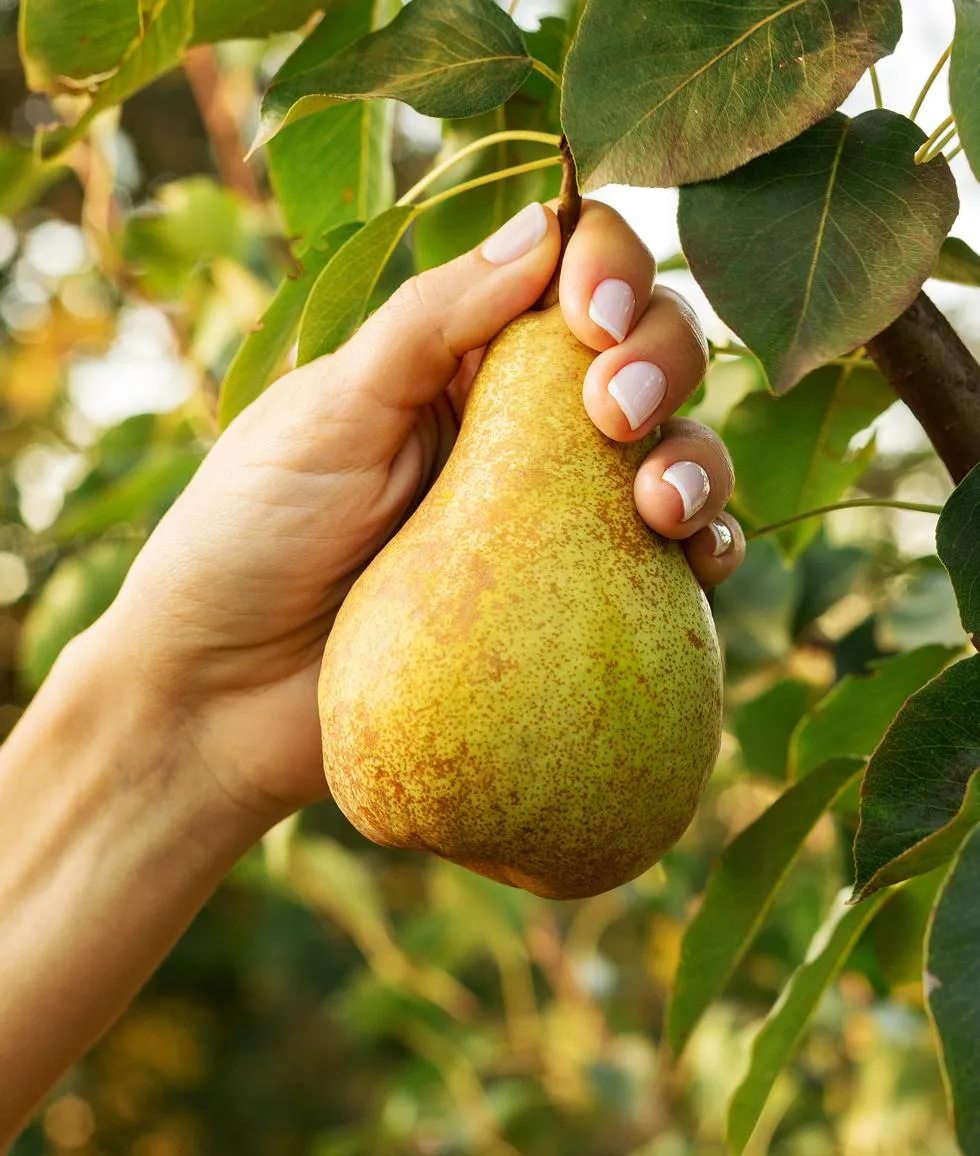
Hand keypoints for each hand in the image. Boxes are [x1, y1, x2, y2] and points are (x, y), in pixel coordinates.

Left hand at [98, 200, 743, 825]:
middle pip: (641, 353)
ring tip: (658, 503)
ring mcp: (551, 515)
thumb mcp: (326, 411)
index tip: (591, 314)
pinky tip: (691, 555)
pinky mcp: (570, 598)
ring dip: (696, 457)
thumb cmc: (250, 537)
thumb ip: (432, 320)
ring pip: (673, 452)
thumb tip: (545, 221)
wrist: (223, 693)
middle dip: (658, 357)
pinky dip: (702, 546)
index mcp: (456, 358)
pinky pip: (665, 564)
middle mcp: (517, 425)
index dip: (605, 268)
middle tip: (614, 412)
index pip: (565, 276)